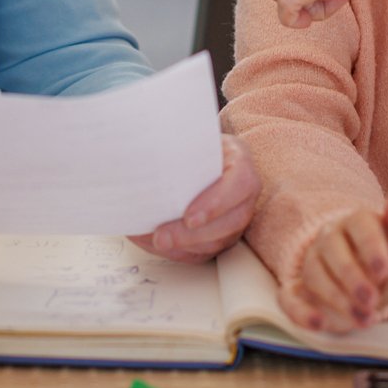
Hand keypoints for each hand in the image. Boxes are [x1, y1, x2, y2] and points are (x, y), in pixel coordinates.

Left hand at [130, 135, 259, 262]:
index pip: (240, 184)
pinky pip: (203, 252)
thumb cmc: (191, 144)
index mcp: (240, 161)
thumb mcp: (189, 135)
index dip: (216, 203)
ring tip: (154, 241)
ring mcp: (235, 217)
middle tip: (161, 237)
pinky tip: (155, 245)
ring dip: (183, 246)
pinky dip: (178, 252)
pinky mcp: (221, 235)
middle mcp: (244, 193)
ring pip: (218, 242)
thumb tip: (143, 159)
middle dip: (192, 235)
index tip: (189, 217)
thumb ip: (176, 145)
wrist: (193, 152)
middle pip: (231, 222)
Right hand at [279, 184, 387, 333]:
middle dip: (351, 277)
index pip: (359, 226)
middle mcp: (330, 238)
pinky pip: (289, 299)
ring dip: (337, 299)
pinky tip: (319, 323)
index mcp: (357, 222)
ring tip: (365, 319)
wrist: (382, 286)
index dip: (370, 247)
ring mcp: (313, 264)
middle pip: (331, 250)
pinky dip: (300, 312)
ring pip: (314, 275)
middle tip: (373, 300)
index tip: (385, 270)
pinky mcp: (302, 292)